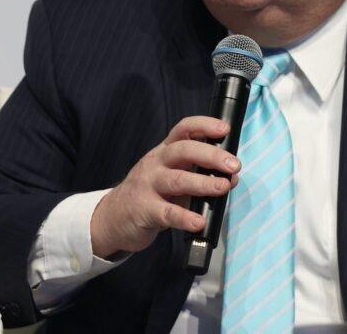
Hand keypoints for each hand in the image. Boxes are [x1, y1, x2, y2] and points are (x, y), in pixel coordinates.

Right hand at [90, 116, 240, 258]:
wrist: (113, 217)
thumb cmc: (149, 194)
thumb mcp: (171, 177)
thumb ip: (200, 175)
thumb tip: (232, 177)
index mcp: (165, 152)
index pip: (184, 130)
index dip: (204, 125)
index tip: (224, 129)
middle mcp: (156, 164)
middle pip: (183, 151)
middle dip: (211, 156)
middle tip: (233, 165)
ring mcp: (148, 186)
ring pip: (176, 179)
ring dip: (202, 183)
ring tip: (222, 188)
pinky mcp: (144, 210)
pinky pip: (167, 212)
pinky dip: (185, 217)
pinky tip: (199, 222)